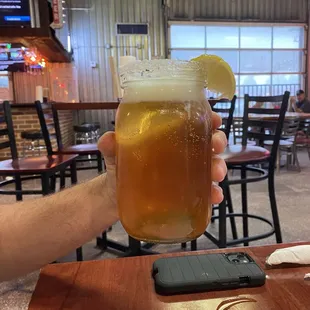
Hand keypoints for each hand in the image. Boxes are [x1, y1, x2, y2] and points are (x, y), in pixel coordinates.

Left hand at [98, 111, 226, 205]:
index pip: (193, 121)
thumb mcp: (114, 153)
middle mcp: (181, 151)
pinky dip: (212, 192)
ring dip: (218, 166)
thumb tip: (108, 139)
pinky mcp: (185, 192)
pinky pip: (204, 190)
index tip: (214, 119)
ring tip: (216, 173)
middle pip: (207, 141)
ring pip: (210, 165)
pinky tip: (214, 196)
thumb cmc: (119, 166)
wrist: (115, 195)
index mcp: (168, 136)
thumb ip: (110, 145)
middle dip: (218, 140)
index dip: (207, 117)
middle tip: (215, 146)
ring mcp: (185, 172)